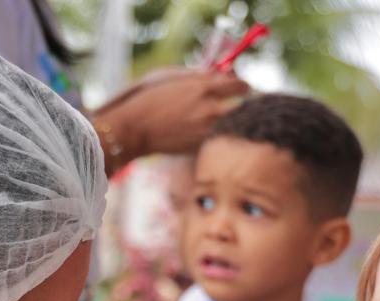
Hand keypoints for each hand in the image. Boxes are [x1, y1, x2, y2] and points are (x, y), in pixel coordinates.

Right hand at [91, 70, 248, 160]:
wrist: (135, 128)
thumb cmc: (150, 99)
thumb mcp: (174, 77)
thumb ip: (200, 76)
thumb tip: (220, 75)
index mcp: (204, 88)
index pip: (241, 85)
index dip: (241, 86)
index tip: (238, 88)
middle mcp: (210, 109)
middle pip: (245, 107)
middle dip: (242, 104)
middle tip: (234, 105)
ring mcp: (207, 130)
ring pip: (234, 125)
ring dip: (231, 121)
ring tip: (218, 120)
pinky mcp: (201, 146)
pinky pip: (219, 138)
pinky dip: (218, 135)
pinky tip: (205, 133)